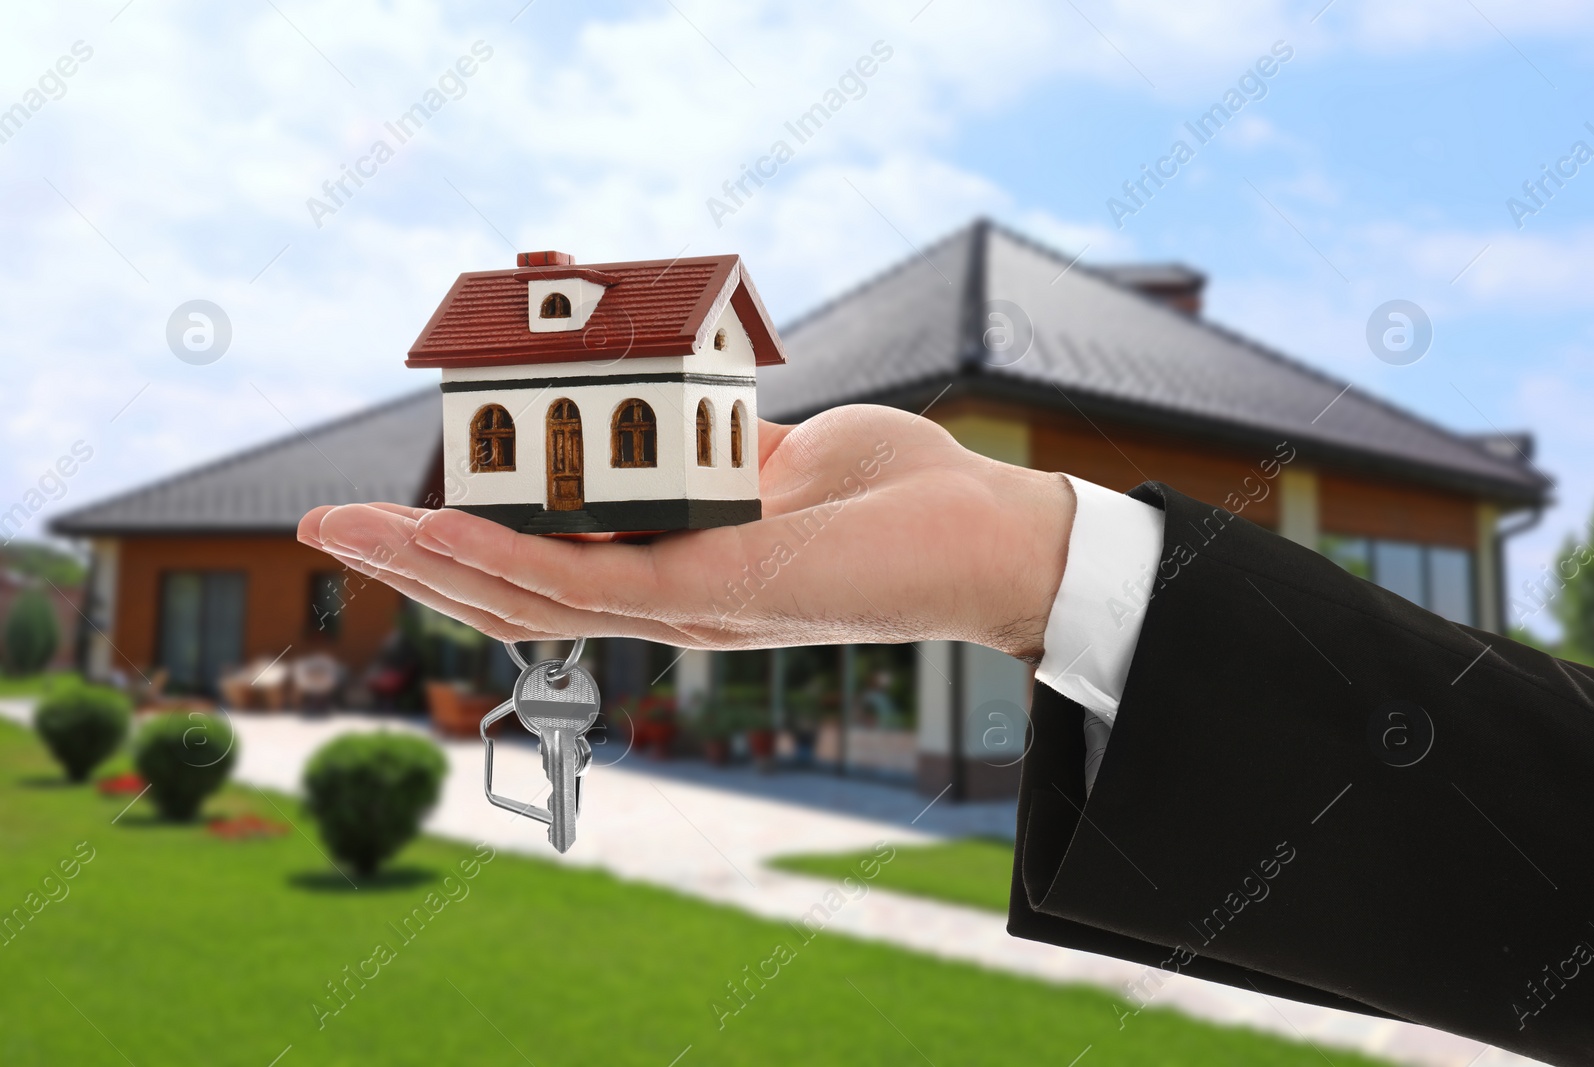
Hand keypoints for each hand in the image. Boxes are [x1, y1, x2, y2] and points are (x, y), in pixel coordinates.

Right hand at [297, 404, 1075, 662]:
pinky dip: (513, 559)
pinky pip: (597, 582)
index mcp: (677, 565)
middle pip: (514, 595)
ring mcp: (690, 604)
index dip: (463, 544)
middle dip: (412, 565)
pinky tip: (446, 534)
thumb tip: (670, 415)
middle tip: (319, 528)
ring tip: (345, 533)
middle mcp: (670, 599)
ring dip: (431, 565)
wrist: (989, 533)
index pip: (547, 568)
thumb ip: (715, 451)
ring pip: (533, 598)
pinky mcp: (722, 592)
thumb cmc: (898, 496)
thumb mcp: (783, 457)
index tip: (393, 503)